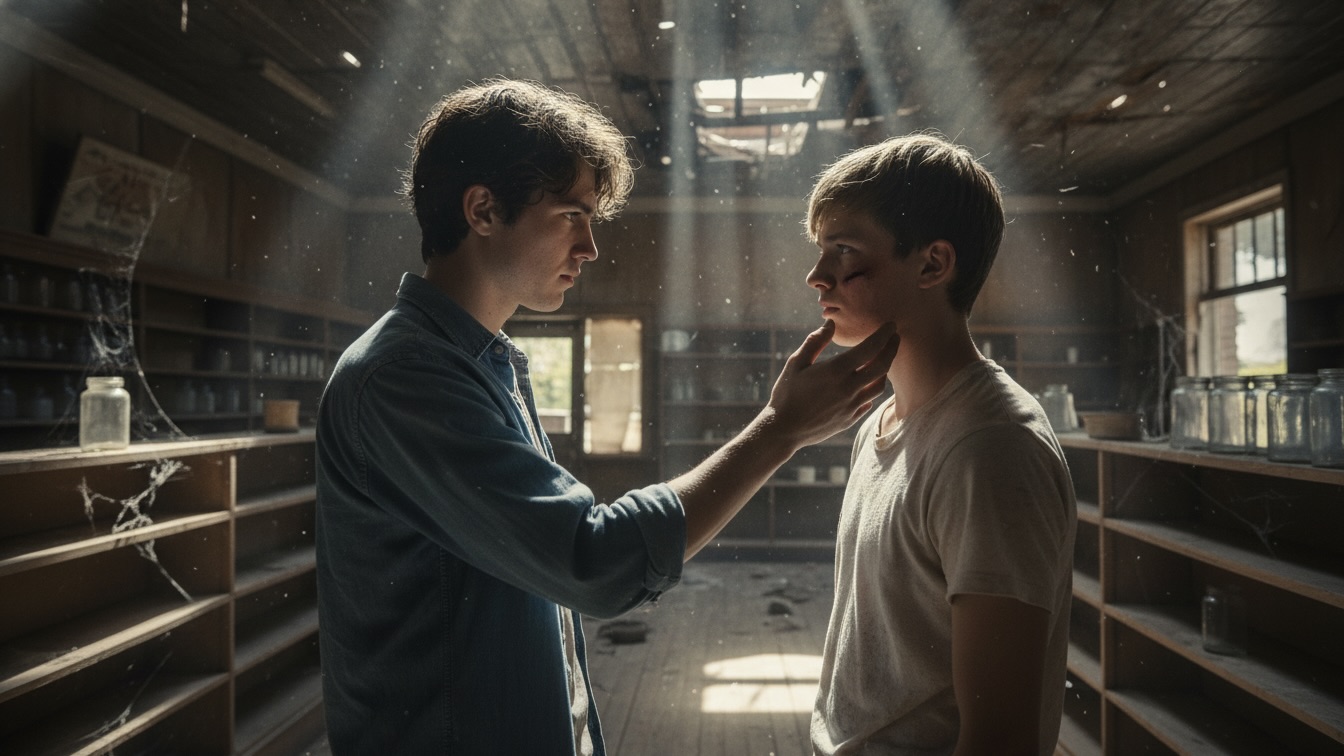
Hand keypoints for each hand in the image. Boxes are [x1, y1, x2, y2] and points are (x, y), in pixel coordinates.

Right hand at [764, 321, 898, 449]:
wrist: (783, 430)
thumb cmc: (786, 394)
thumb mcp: (796, 363)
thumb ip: (815, 341)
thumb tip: (831, 323)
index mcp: (836, 370)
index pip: (870, 347)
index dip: (884, 334)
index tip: (891, 325)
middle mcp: (848, 388)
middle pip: (882, 366)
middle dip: (892, 349)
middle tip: (896, 337)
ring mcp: (852, 405)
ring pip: (879, 386)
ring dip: (884, 370)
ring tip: (882, 359)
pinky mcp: (850, 419)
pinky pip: (868, 401)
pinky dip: (872, 389)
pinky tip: (868, 383)